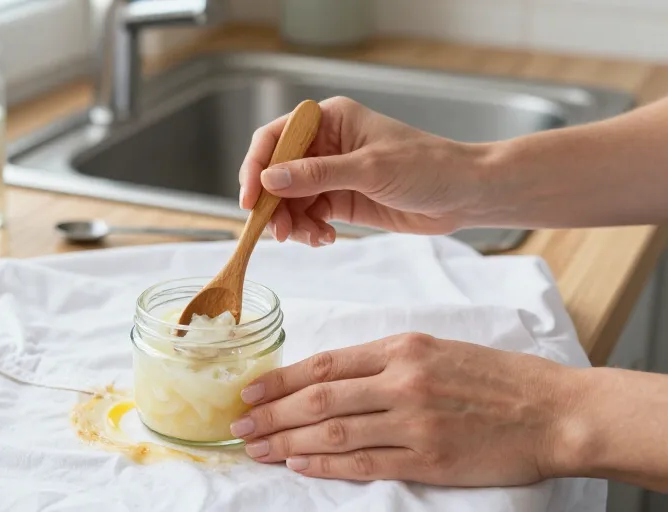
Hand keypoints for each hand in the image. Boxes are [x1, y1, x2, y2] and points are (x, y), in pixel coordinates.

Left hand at [230, 333, 582, 486]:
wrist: (553, 411)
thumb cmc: (496, 379)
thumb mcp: (437, 350)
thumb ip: (385, 360)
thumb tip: (329, 377)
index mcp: (403, 347)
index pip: (326, 363)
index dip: (281, 379)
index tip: (249, 390)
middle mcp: (403, 381)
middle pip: (320, 398)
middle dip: (272, 412)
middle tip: (239, 424)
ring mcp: (415, 421)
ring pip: (334, 431)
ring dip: (288, 441)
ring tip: (257, 448)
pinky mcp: (429, 458)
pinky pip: (365, 462)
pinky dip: (326, 465)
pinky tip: (300, 465)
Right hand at [239, 97, 490, 244]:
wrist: (465, 194)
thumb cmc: (428, 167)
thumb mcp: (369, 169)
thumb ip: (316, 175)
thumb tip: (268, 181)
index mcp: (329, 120)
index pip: (275, 138)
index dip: (256, 167)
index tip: (249, 199)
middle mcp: (325, 144)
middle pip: (276, 173)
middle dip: (273, 204)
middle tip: (277, 232)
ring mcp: (331, 174)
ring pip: (289, 199)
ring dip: (292, 222)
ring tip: (310, 238)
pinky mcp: (340, 199)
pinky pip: (308, 215)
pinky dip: (309, 230)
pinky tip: (324, 238)